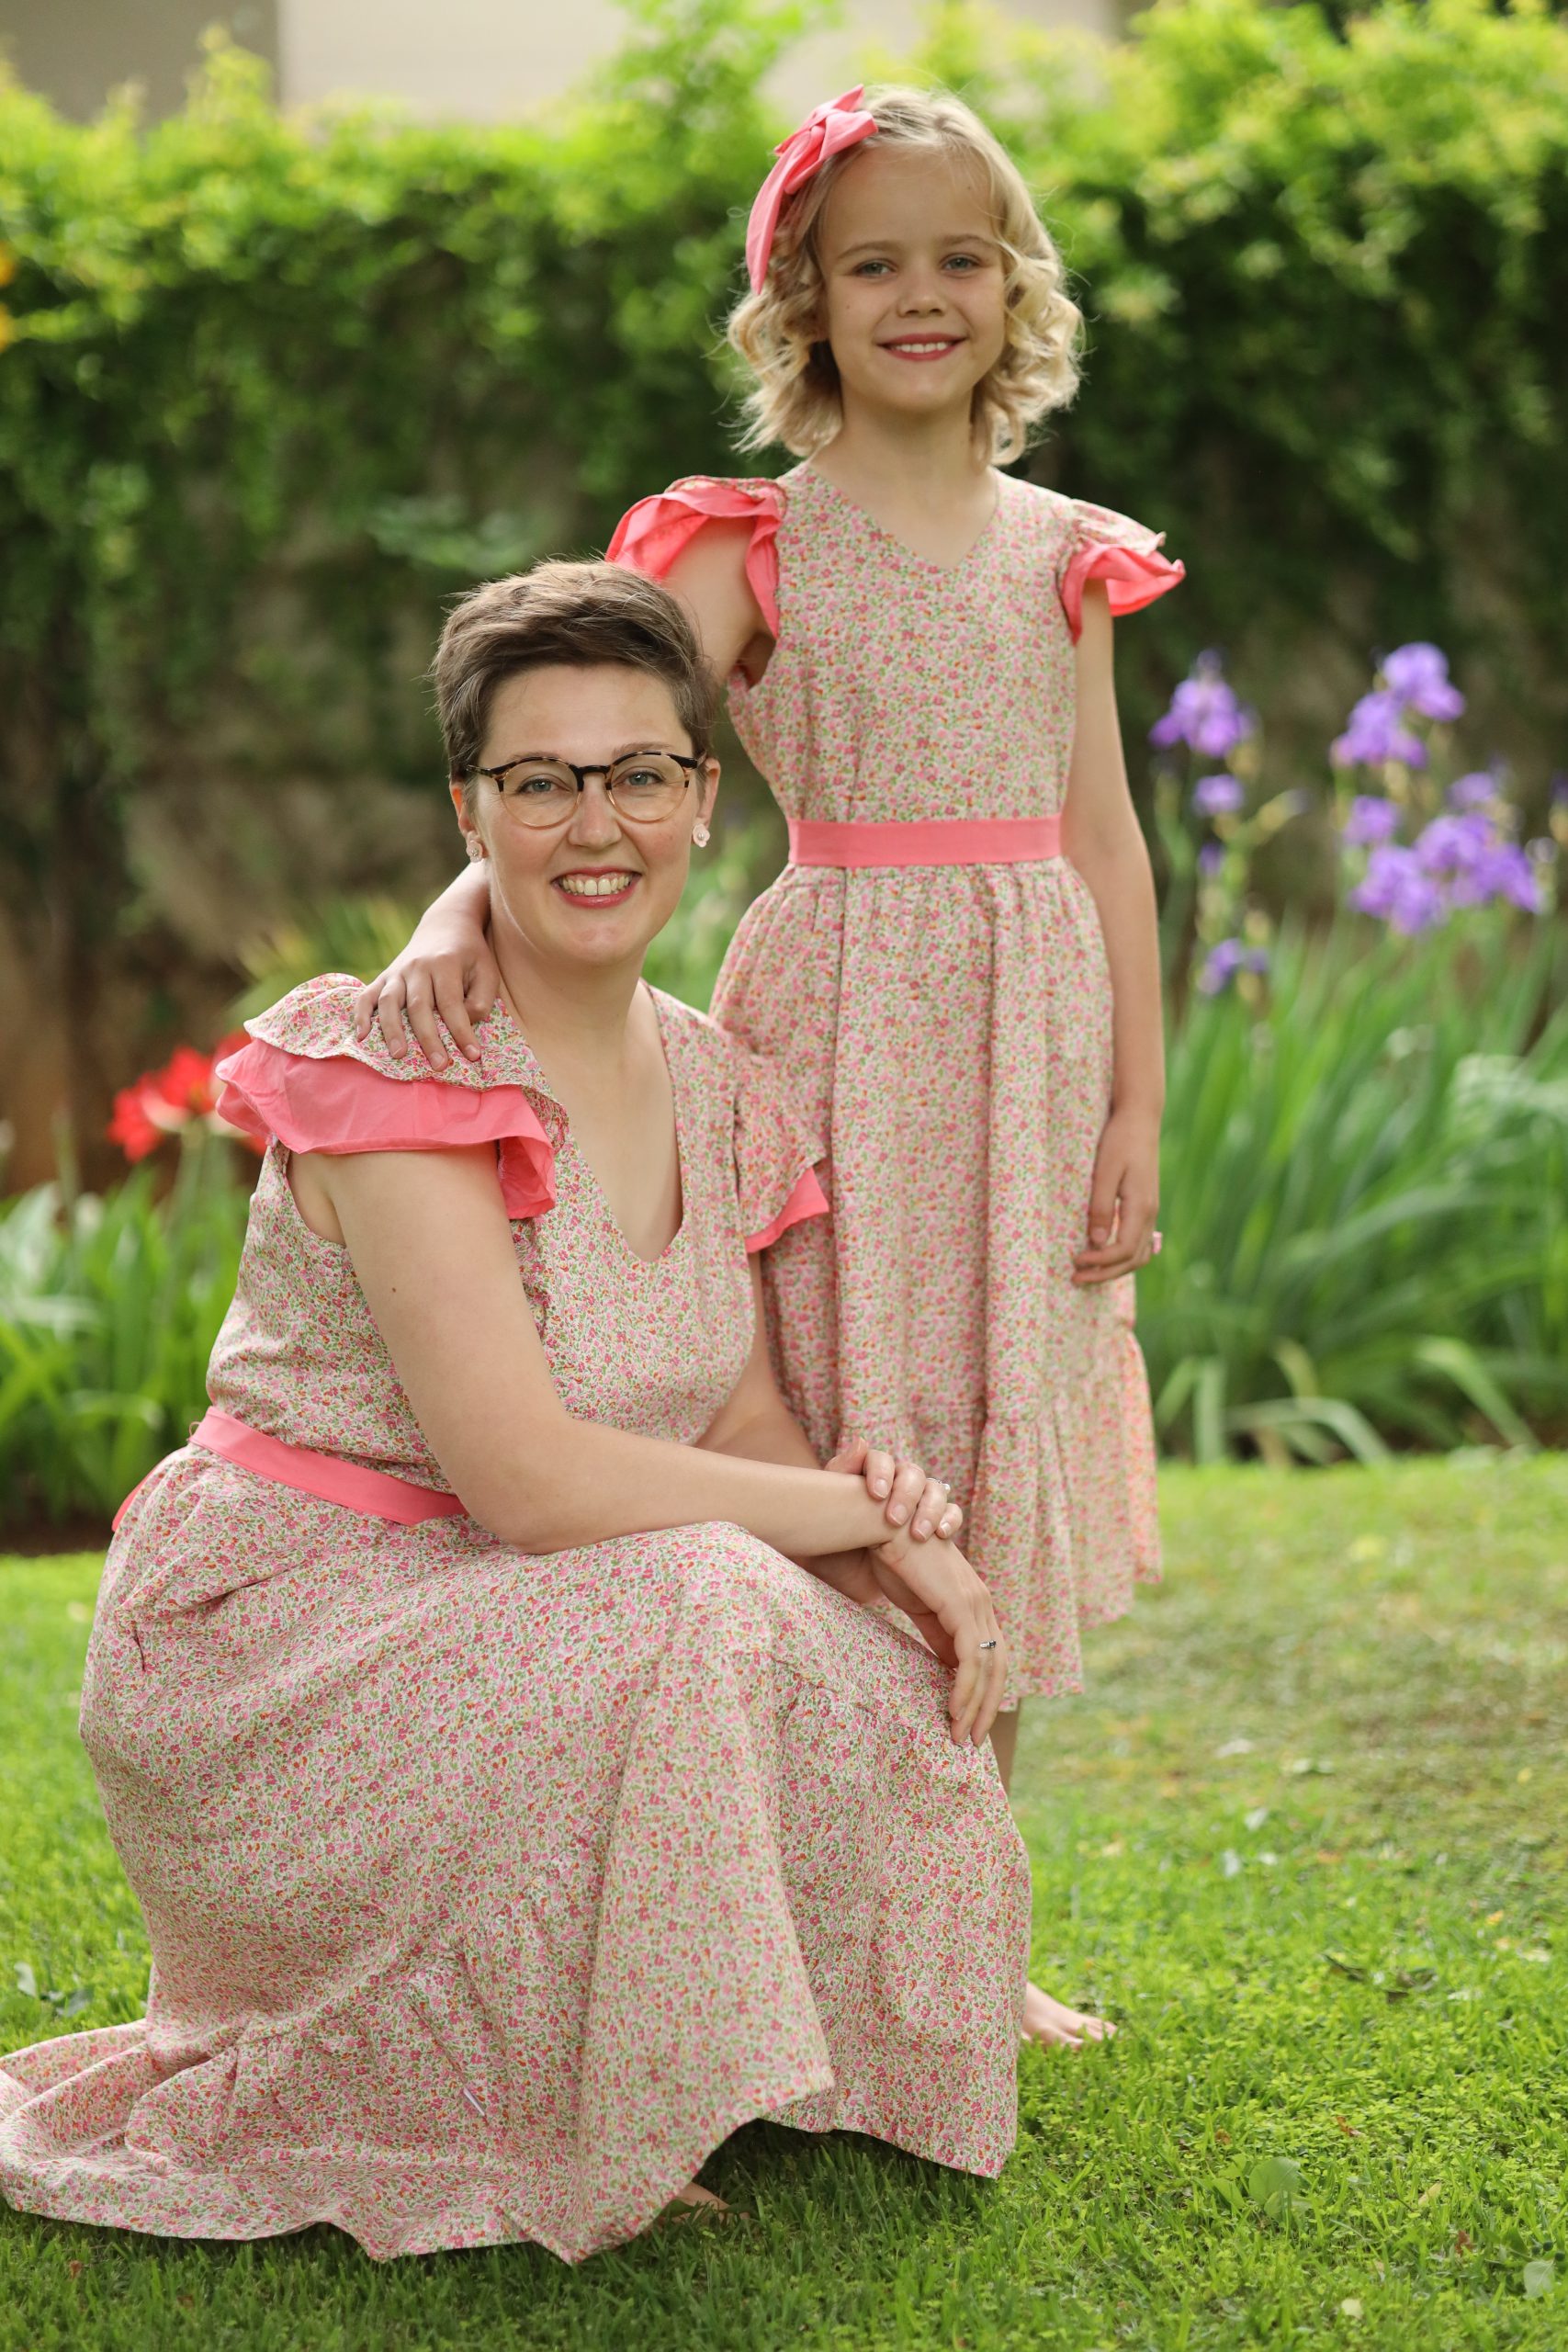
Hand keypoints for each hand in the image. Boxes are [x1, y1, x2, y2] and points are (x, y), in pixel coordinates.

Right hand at [352, 918, 500, 1071]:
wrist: (446, 926)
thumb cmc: (470, 955)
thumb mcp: (487, 971)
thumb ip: (481, 999)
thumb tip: (465, 1022)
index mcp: (445, 964)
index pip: (452, 1004)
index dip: (462, 1031)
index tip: (473, 1055)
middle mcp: (418, 967)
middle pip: (420, 1007)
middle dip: (429, 1039)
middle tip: (439, 1066)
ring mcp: (397, 971)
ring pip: (390, 1002)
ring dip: (392, 1030)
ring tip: (399, 1055)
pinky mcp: (385, 976)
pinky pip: (367, 995)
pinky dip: (361, 1014)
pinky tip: (361, 1035)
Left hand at [824, 1436, 962, 1541]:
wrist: (850, 1579)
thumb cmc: (834, 1544)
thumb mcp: (826, 1513)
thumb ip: (840, 1474)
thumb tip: (861, 1441)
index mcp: (869, 1474)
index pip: (880, 1459)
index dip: (881, 1473)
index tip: (876, 1495)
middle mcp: (897, 1482)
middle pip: (911, 1474)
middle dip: (906, 1495)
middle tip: (894, 1520)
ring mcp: (919, 1502)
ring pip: (935, 1490)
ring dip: (930, 1508)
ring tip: (919, 1534)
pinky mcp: (934, 1524)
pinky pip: (952, 1513)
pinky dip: (950, 1519)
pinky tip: (942, 1534)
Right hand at [867, 1528, 1006, 1746]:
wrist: (882, 1526)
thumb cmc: (895, 1560)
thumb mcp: (919, 1607)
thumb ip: (936, 1636)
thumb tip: (946, 1669)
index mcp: (974, 1604)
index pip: (992, 1657)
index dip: (985, 1692)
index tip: (969, 1722)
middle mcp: (982, 1603)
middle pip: (999, 1667)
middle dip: (987, 1707)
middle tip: (970, 1741)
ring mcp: (975, 1604)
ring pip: (988, 1667)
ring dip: (975, 1706)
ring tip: (959, 1735)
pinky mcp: (960, 1606)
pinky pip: (971, 1658)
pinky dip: (965, 1688)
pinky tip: (953, 1710)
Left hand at [1073, 1104, 1160, 1286]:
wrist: (1139, 1119)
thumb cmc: (1119, 1141)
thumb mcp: (1104, 1172)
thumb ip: (1100, 1208)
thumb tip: (1097, 1243)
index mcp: (1141, 1207)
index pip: (1123, 1250)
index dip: (1099, 1262)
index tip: (1075, 1262)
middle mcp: (1150, 1213)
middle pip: (1132, 1260)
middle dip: (1105, 1274)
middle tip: (1075, 1279)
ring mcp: (1150, 1211)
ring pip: (1138, 1254)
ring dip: (1114, 1268)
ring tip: (1088, 1272)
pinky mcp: (1144, 1206)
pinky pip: (1138, 1242)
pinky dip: (1122, 1256)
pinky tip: (1102, 1254)